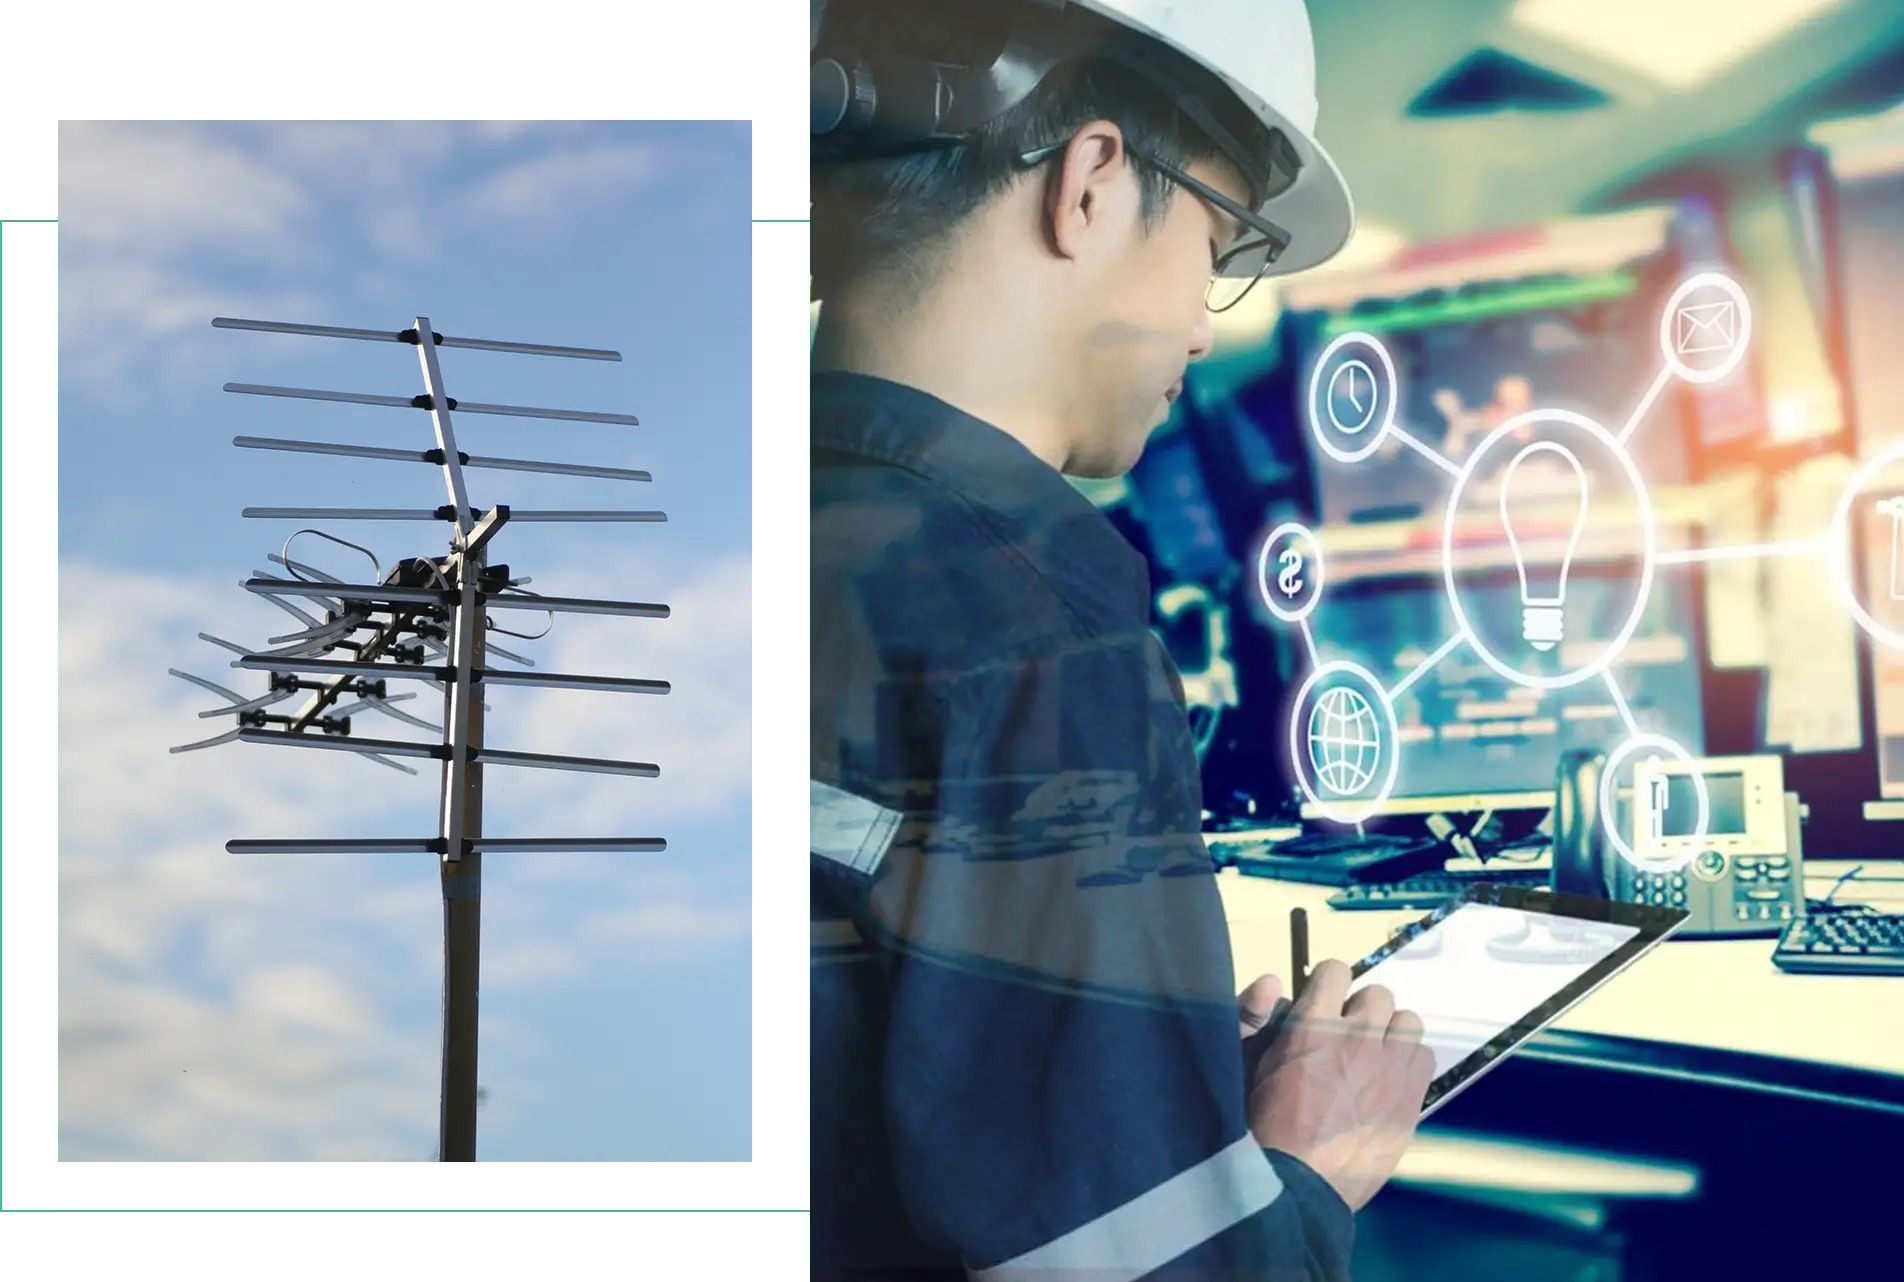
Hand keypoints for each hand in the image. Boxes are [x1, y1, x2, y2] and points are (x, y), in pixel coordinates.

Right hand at [1244, 959, 1435, 1211]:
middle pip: (1377, 994)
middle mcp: (1356, 1039)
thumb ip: (1256, 1018)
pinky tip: (1389, 1082)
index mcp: (1311, 1027)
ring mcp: (1389, 1069)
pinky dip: (1408, 1063)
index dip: (1327, 984)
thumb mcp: (1247, 1066)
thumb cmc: (1262, 1127)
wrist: (1297, 1187)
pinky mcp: (1411, 1098)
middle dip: (1360, 1011)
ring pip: (1408, 1021)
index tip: (1323, 1001)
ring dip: (1390, 1034)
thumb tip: (1272, 981)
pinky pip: (1424, 1056)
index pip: (1335, 971)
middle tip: (1347, 1037)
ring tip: (1373, 1059)